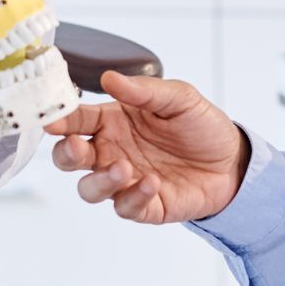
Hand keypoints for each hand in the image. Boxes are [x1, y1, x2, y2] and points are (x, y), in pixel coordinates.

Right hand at [45, 71, 251, 222]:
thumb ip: (144, 91)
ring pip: (90, 188)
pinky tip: (152, 183)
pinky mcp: (144, 206)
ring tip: (123, 167)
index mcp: (113, 121)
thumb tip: (109, 78)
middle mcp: (112, 151)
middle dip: (66, 154)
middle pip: (70, 158)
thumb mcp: (180, 98)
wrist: (233, 161)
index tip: (51, 120)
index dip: (60, 119)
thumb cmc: (201, 126)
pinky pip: (125, 207)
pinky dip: (133, 197)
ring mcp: (125, 181)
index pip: (76, 119)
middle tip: (77, 146)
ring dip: (100, 180)